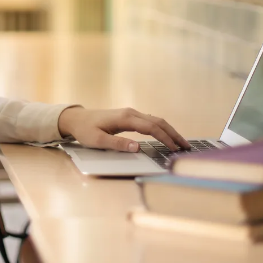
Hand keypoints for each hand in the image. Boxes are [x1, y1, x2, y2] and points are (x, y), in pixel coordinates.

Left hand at [57, 106, 190, 152]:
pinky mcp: (129, 117)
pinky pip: (150, 121)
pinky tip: (167, 136)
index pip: (151, 128)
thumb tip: (137, 147)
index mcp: (125, 118)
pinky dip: (161, 128)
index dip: (165, 138)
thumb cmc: (85, 130)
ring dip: (169, 131)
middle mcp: (130, 113)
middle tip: (186, 147)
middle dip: (173, 134)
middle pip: (158, 122)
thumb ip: (117, 144)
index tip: (175, 149)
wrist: (76, 119)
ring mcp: (130, 114)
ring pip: (156, 120)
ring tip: (181, 143)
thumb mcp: (97, 140)